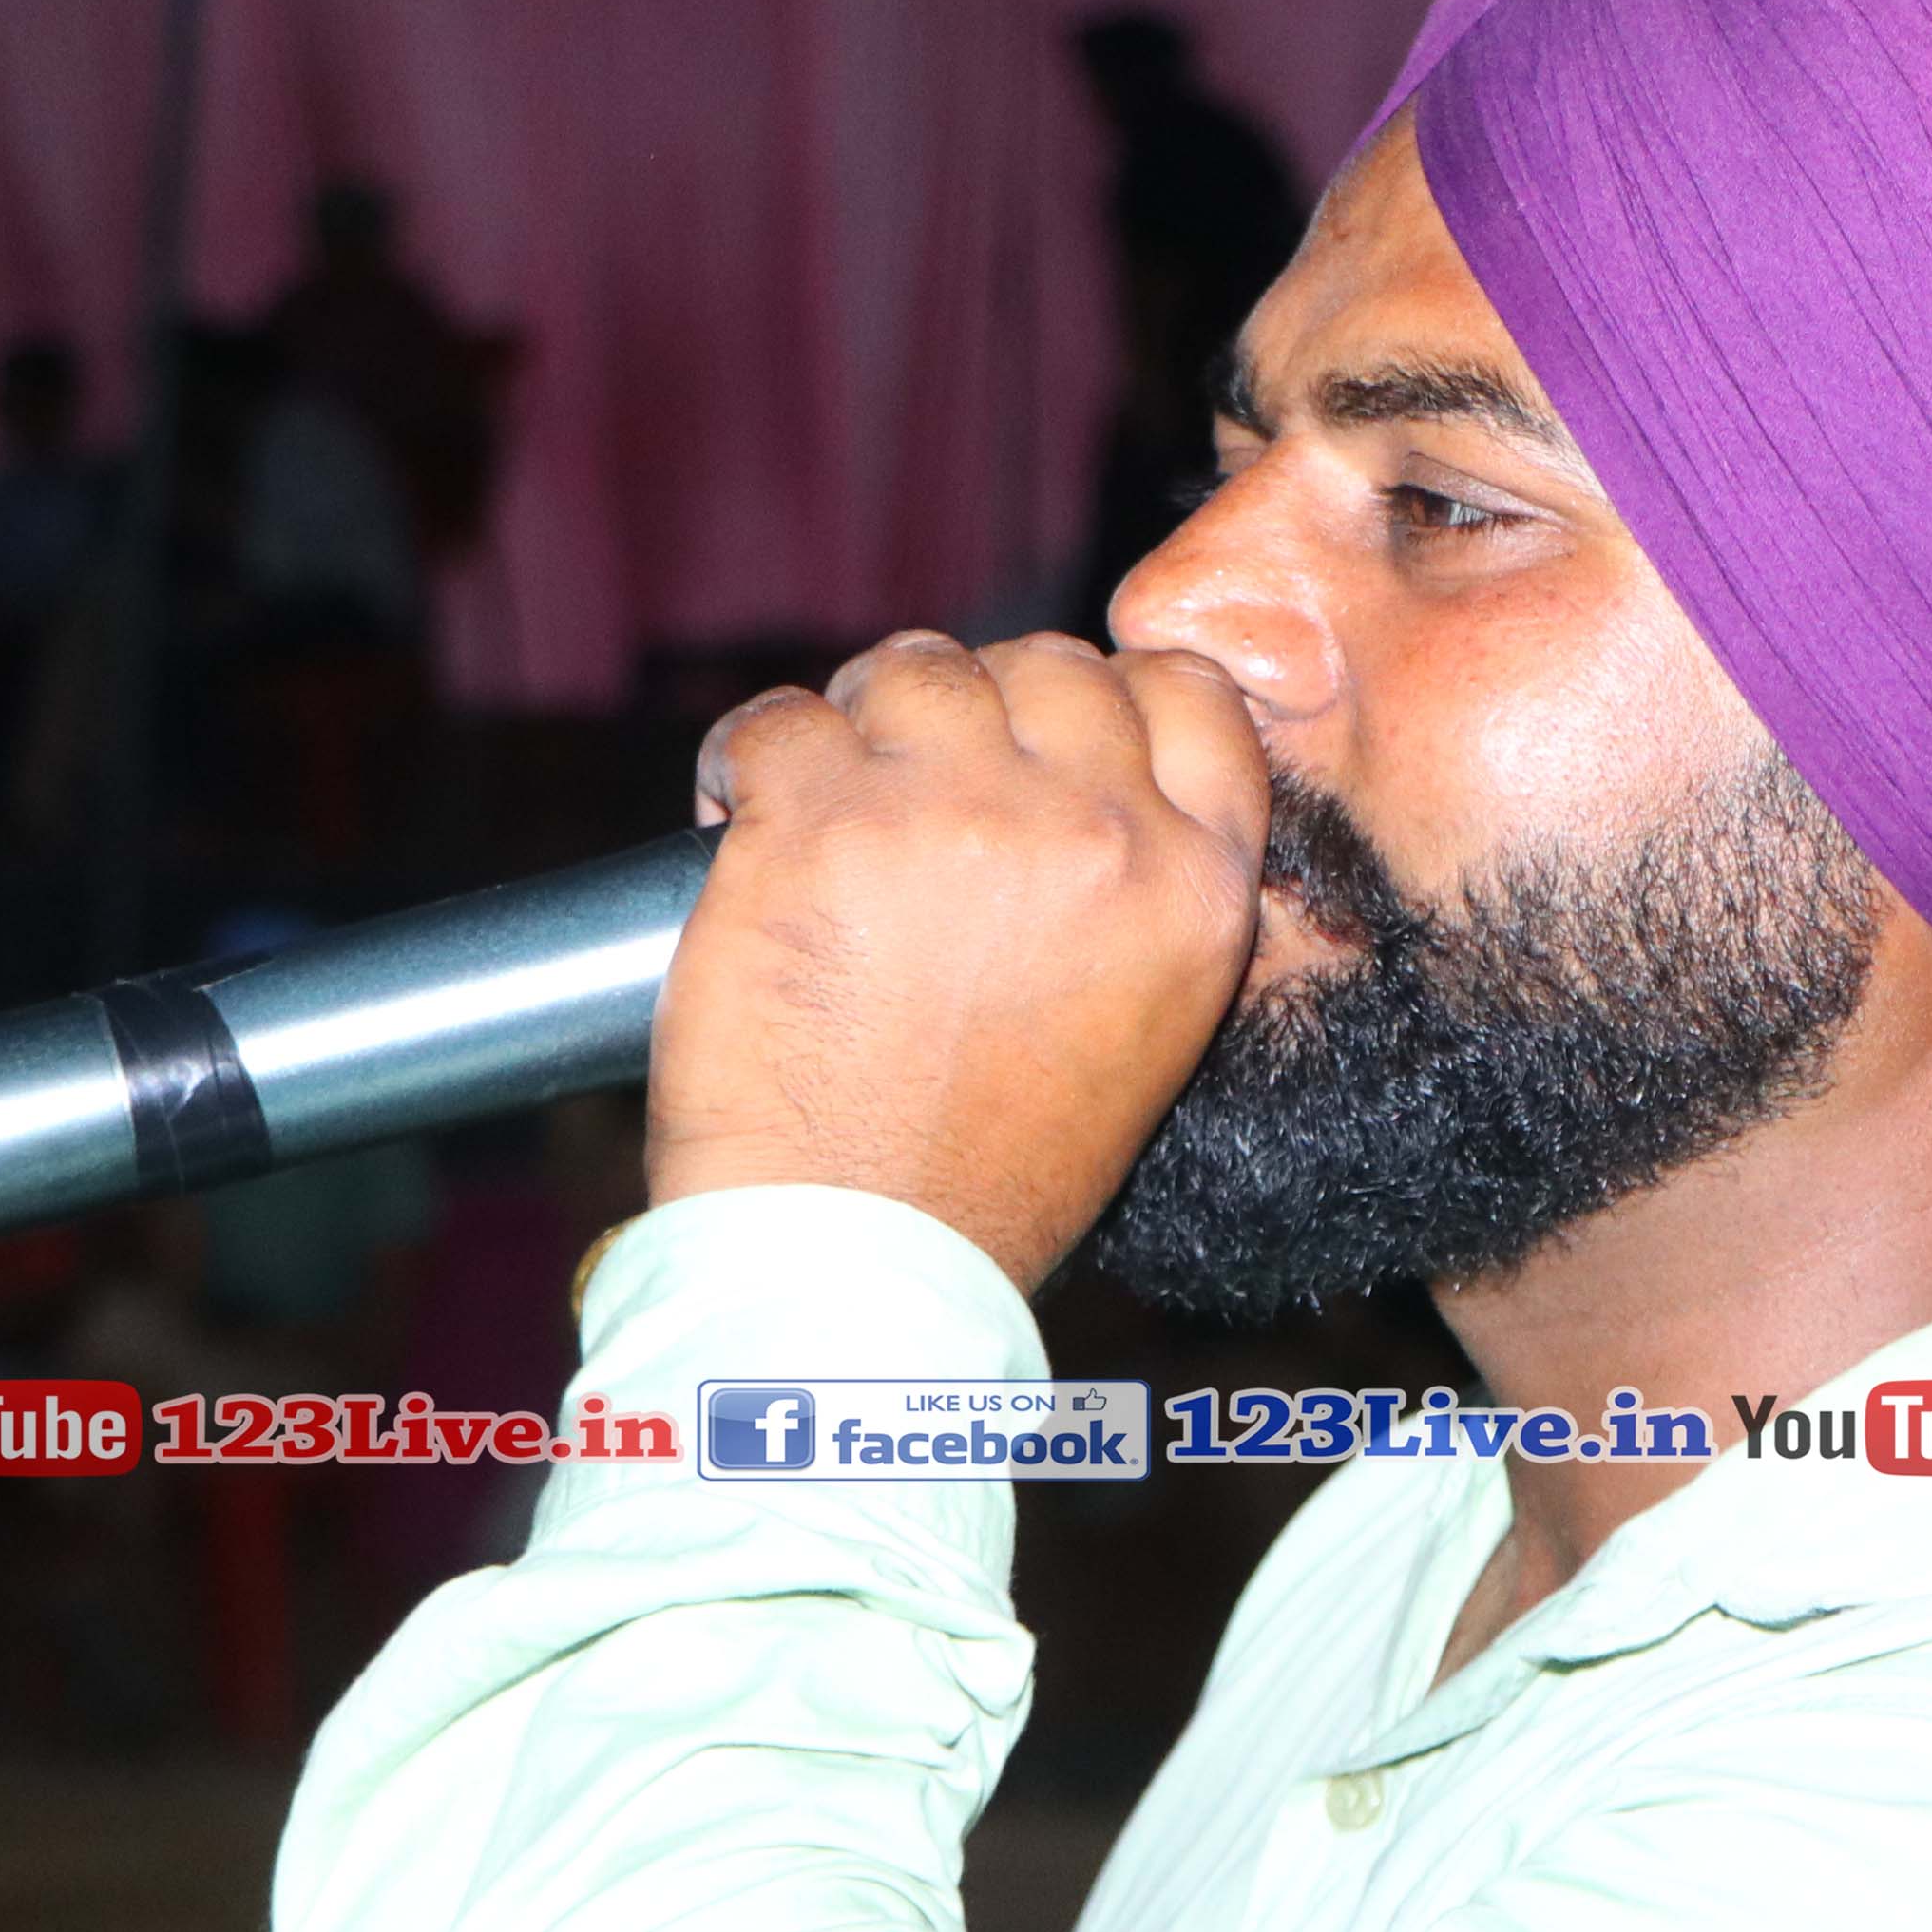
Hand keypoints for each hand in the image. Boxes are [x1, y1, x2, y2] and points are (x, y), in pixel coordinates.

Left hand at [647, 632, 1268, 1285]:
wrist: (860, 1266)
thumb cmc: (988, 1170)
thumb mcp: (1147, 1026)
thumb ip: (1140, 886)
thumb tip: (1072, 770)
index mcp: (1197, 889)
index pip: (1188, 693)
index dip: (1106, 693)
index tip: (1039, 732)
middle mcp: (1093, 834)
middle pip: (1043, 665)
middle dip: (971, 705)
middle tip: (909, 784)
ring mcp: (951, 815)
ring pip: (906, 673)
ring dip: (853, 725)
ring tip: (819, 809)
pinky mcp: (815, 825)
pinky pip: (774, 720)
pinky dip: (743, 759)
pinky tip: (735, 823)